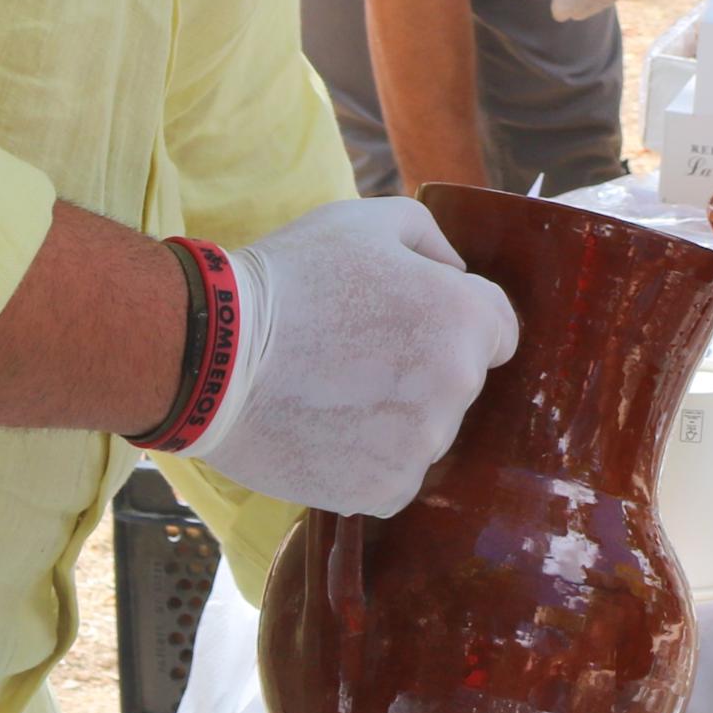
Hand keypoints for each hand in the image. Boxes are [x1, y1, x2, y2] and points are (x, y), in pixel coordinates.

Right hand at [185, 198, 520, 514]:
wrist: (214, 357)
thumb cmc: (291, 278)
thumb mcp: (368, 222)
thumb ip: (431, 241)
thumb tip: (456, 273)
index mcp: (465, 318)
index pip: (498, 329)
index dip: (454, 320)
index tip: (409, 321)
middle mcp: (457, 386)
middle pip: (460, 382)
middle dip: (423, 367)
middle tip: (357, 353)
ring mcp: (421, 444)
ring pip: (427, 432)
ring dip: (396, 418)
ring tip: (332, 391)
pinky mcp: (383, 490)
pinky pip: (394, 476)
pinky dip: (366, 461)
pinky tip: (324, 430)